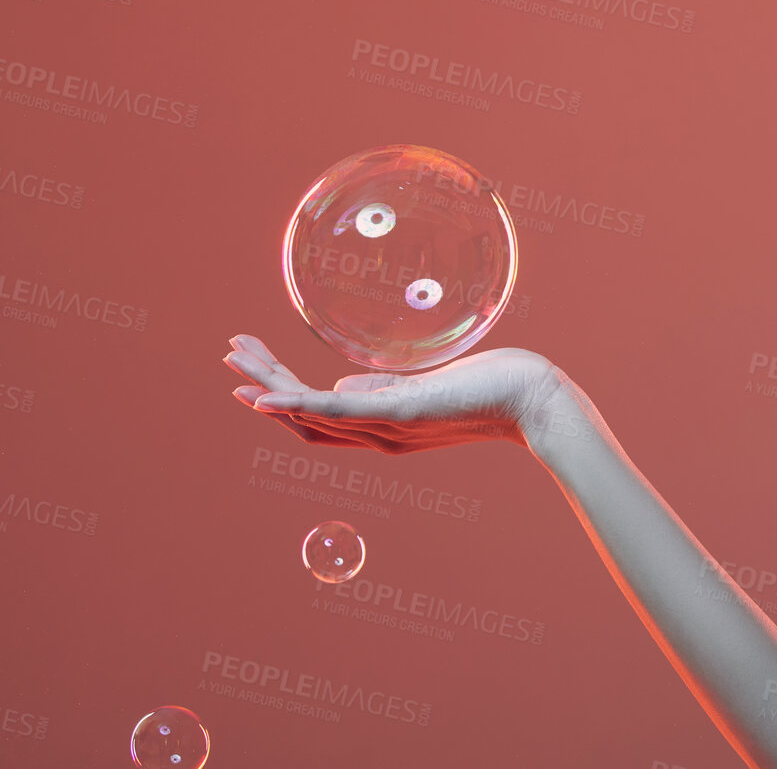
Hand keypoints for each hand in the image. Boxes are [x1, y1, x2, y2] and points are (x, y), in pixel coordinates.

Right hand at [221, 334, 562, 452]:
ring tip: (236, 363)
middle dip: (262, 387)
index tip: (249, 375)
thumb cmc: (489, 385)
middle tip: (229, 355)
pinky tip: (267, 397)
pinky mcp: (402, 413)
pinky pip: (340, 413)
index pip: (317, 421)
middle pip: (303, 420)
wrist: (532, 398)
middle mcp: (378, 436)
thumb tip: (342, 387)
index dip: (278, 403)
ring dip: (268, 390)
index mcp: (382, 428)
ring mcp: (387, 427)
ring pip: (312, 414)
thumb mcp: (428, 385)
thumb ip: (386, 389)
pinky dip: (299, 406)